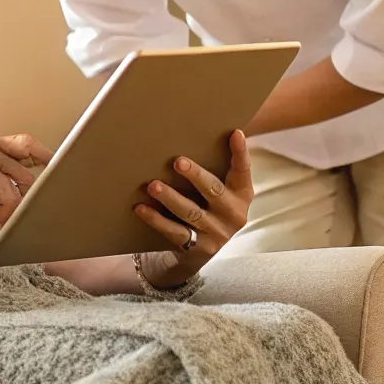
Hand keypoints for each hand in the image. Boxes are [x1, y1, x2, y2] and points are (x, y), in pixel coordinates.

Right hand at [0, 133, 51, 264]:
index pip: (20, 142)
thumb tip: (31, 176)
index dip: (40, 153)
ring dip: (9, 205)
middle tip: (24, 203)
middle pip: (25, 163)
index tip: (54, 162)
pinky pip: (13, 198)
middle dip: (27, 188)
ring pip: (21, 183)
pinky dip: (4, 214)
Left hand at [133, 130, 252, 288]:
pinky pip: (174, 232)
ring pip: (191, 212)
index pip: (243, 170)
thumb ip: (214, 167)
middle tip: (178, 162)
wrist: (204, 252)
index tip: (235, 133)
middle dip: (196, 176)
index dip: (240, 152)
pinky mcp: (198, 248)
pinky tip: (141, 208)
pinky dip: (156, 219)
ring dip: (171, 198)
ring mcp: (217, 233)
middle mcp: (233, 214)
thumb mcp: (219, 190)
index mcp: (241, 194)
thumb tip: (190, 132)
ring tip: (153, 185)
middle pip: (213, 190)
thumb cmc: (208, 207)